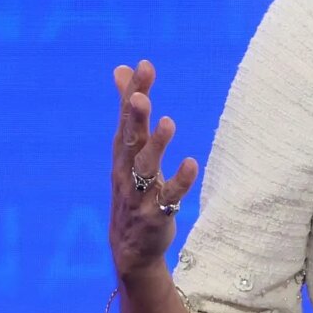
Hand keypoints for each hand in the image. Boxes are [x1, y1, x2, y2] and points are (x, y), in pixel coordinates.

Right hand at [109, 60, 198, 277]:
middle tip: (139, 95)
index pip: (126, 117)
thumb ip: (129, 110)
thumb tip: (121, 69)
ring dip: (156, 145)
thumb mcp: (129, 150)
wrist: (130, 247)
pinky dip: (180, 181)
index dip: (133, 91)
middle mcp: (126, 170)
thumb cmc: (132, 189)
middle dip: (135, 117)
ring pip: (146, 167)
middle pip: (130, 139)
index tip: (144, 65)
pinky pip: (169, 197)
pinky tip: (192, 163)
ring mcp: (139, 193)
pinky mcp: (156, 214)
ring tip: (168, 122)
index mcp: (123, 152)